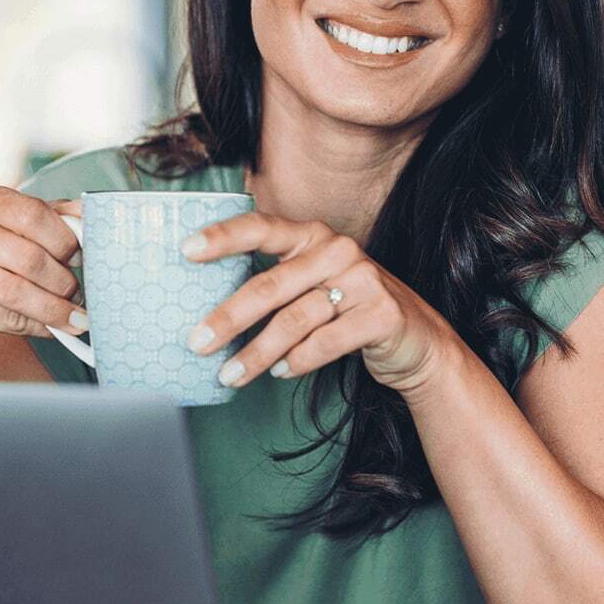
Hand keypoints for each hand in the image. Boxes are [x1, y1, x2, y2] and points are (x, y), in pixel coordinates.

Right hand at [0, 186, 88, 356]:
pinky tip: (53, 328)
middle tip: (79, 293)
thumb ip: (54, 217)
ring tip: (75, 317)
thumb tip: (91, 212)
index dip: (65, 240)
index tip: (82, 257)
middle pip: (29, 258)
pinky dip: (36, 326)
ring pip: (16, 291)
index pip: (35, 215)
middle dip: (63, 281)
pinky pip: (4, 318)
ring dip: (53, 309)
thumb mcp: (16, 227)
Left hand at [182, 213, 460, 394]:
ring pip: (294, 320)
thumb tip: (209, 311)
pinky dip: (297, 362)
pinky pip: (325, 342)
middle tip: (196, 343)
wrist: (417, 341)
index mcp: (313, 236)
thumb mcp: (315, 286)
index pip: (262, 228)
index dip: (223, 237)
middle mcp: (337, 250)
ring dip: (257, 353)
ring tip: (230, 375)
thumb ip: (276, 285)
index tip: (186, 251)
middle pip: (270, 285)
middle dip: (228, 319)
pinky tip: (281, 373)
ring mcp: (363, 279)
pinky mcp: (381, 313)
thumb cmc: (350, 312)